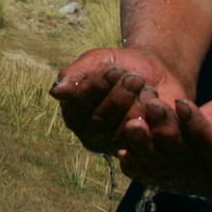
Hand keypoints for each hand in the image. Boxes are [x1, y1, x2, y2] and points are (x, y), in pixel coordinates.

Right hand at [49, 47, 191, 154]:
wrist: (154, 72)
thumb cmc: (117, 66)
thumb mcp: (95, 62)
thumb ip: (75, 75)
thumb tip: (56, 92)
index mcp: (74, 114)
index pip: (79, 104)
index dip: (97, 86)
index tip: (115, 69)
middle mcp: (91, 135)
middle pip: (100, 120)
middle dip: (120, 94)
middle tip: (135, 78)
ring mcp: (116, 145)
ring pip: (123, 129)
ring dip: (138, 103)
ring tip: (146, 88)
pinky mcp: (140, 149)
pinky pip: (147, 136)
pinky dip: (153, 115)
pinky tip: (156, 101)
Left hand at [116, 88, 211, 198]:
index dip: (198, 130)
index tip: (184, 104)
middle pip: (184, 161)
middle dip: (166, 132)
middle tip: (151, 105)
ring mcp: (194, 184)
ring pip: (166, 166)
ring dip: (146, 145)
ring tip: (133, 120)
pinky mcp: (178, 176)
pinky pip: (155, 173)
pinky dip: (139, 163)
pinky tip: (123, 151)